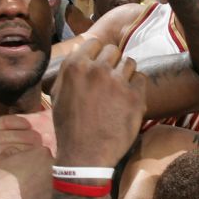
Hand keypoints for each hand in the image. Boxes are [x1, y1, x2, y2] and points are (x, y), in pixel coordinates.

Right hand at [51, 35, 145, 167]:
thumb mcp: (57, 95)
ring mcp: (118, 82)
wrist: (86, 156)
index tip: (98, 65)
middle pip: (113, 50)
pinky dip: (137, 87)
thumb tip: (78, 49)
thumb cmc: (69, 127)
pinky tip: (128, 99)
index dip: (97, 54)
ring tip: (120, 90)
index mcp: (75, 66)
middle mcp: (97, 69)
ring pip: (129, 62)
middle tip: (109, 80)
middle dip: (112, 63)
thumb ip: (67, 70)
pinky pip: (141, 79)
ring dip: (125, 73)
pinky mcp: (135, 96)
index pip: (94, 42)